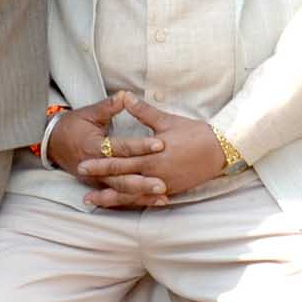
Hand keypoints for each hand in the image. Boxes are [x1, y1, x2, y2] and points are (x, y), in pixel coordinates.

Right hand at [44, 90, 160, 203]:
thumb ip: (109, 107)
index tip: (160, 144)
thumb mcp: (89, 113)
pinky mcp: (99, 185)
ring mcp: (96, 179)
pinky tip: (156, 201)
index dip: (140, 146)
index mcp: (93, 146)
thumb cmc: (72, 126)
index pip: (120, 147)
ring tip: (162, 196)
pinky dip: (138, 200)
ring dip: (142, 194)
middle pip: (121, 176)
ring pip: (121, 190)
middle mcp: (95, 166)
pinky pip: (120, 196)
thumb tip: (126, 95)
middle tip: (163, 182)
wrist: (52, 143)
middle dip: (143, 181)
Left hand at [68, 95, 224, 207]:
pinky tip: (119, 206)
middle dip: (100, 181)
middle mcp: (155, 173)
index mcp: (152, 156)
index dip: (100, 163)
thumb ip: (143, 112)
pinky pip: (147, 199)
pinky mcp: (171, 190)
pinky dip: (132, 202)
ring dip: (112, 198)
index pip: (121, 161)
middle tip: (80, 184)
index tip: (82, 164)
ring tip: (93, 201)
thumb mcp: (167, 121)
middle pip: (122, 179)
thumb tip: (125, 96)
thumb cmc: (195, 133)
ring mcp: (163, 184)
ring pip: (132, 194)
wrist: (221, 150)